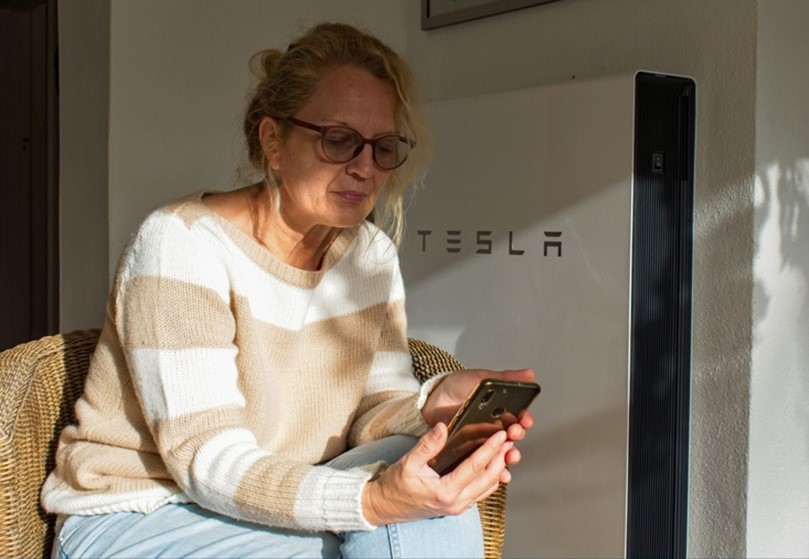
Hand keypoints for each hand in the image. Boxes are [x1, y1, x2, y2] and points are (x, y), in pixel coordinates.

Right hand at [362, 422, 512, 525]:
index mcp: (444, 491)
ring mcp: (458, 507)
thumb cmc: (395, 485)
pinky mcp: (457, 507)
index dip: (490, 449)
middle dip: (501, 458)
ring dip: (498, 469)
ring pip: (488, 488)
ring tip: (505, 450)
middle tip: (510, 440)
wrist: (385, 507)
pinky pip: (480, 493)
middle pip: (488, 479)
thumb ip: (427, 445)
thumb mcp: (408, 462)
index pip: (474, 467)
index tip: (500, 436)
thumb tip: (443, 427)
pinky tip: (493, 466)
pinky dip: (490, 479)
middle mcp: (455, 502)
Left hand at [422, 368, 535, 467]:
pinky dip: (494, 472)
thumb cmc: (457, 387)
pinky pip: (484, 465)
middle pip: (513, 437)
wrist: (431, 399)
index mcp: (501, 410)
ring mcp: (483, 441)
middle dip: (517, 436)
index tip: (525, 420)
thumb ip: (505, 378)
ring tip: (509, 456)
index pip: (520, 417)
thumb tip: (529, 373)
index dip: (525, 420)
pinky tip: (499, 475)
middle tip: (514, 433)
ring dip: (510, 457)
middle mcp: (495, 428)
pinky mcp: (470, 452)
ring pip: (503, 453)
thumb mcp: (481, 378)